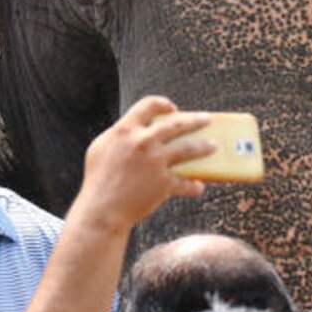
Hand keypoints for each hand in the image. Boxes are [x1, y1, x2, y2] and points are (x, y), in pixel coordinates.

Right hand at [73, 96, 215, 234]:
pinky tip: (199, 186)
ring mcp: (156, 162)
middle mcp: (144, 142)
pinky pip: (186, 183)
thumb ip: (119, 136)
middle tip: (207, 120)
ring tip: (214, 146)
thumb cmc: (97, 178)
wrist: (102, 208)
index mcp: (125, 130)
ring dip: (205, 146)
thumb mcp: (101, 147)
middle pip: (177, 125)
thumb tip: (134, 132)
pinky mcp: (165, 183)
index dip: (163, 104)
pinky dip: (194, 186)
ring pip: (189, 149)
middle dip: (196, 120)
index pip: (149, 105)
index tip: (173, 109)